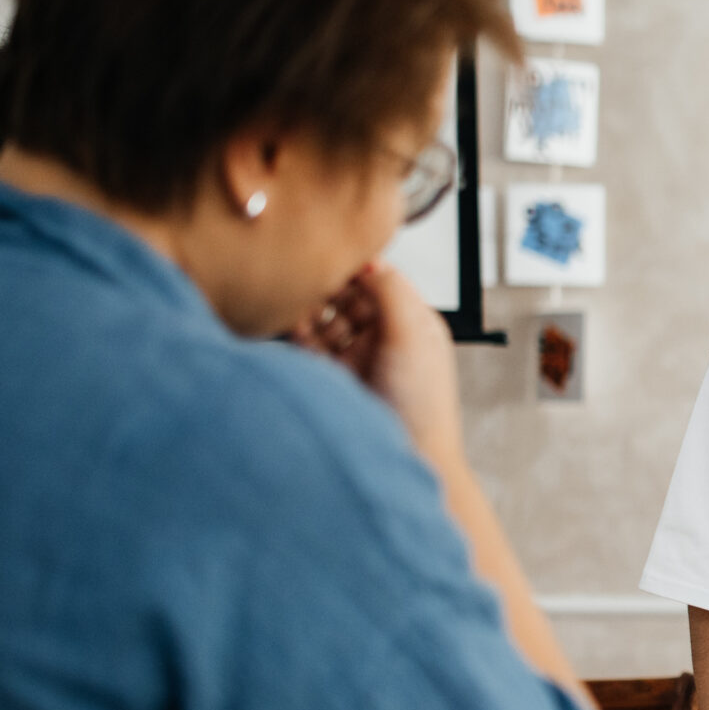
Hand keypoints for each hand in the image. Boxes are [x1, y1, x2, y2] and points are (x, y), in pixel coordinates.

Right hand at [292, 263, 464, 466]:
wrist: (407, 458)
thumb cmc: (422, 405)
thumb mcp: (413, 336)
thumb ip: (391, 292)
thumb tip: (366, 261)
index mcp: (412, 320)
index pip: (378, 278)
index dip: (354, 265)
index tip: (327, 252)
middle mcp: (383, 336)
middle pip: (346, 296)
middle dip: (325, 285)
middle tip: (302, 273)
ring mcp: (356, 357)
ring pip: (324, 318)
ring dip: (307, 308)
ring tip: (290, 297)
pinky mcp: (333, 378)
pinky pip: (308, 346)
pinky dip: (295, 332)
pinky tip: (285, 323)